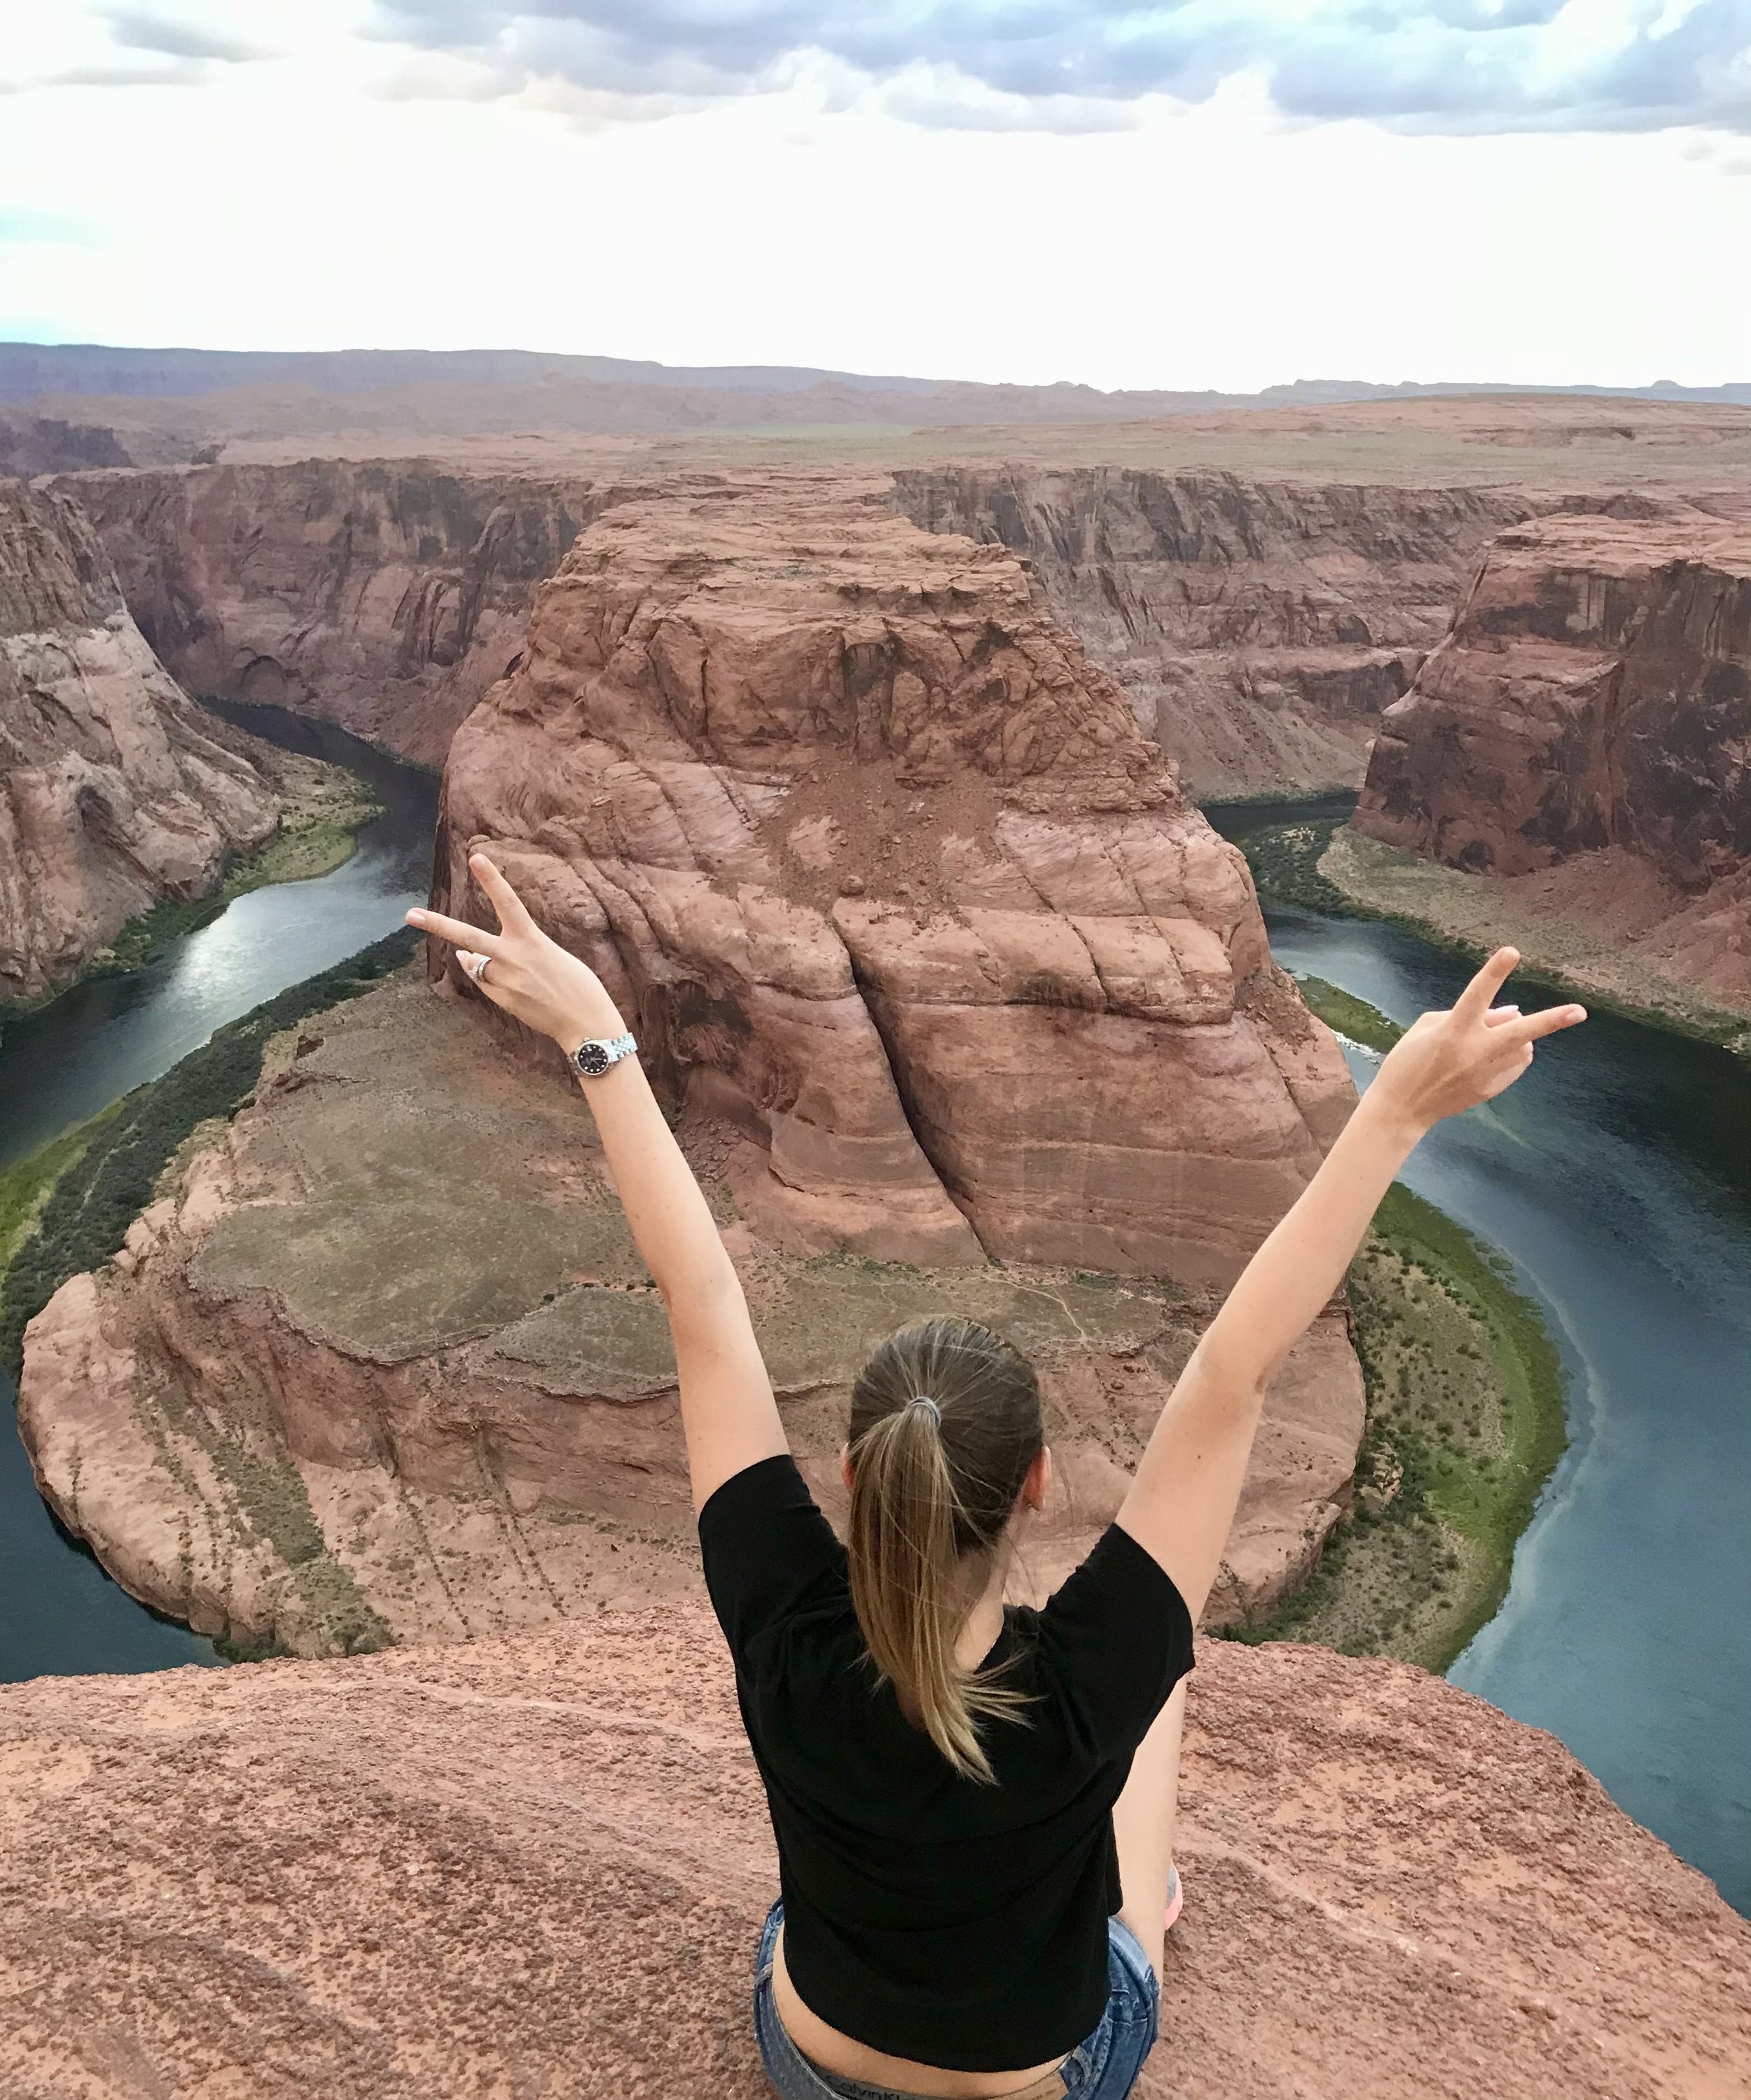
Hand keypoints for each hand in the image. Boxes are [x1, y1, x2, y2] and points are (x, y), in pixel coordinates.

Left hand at [407, 853, 624, 1051]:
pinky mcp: (502, 1000)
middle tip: (410, 915)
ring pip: (476, 963)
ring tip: (485, 959)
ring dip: (477, 959)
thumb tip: (468, 954)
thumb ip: (516, 950)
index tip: (476, 857)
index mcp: (532, 940)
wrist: (585, 1023)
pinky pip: (484, 982)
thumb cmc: (577, 985)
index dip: (491, 879)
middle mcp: (513, 958)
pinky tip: (504, 981)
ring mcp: (505, 981)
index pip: (507, 902)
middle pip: (468, 936)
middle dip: (437, 925)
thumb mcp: (551, 954)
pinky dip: (485, 976)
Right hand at [1368, 947, 1584, 1134]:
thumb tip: (1512, 1011)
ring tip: (1493, 1041)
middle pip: (1520, 1031)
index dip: (1495, 971)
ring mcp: (1486, 1072)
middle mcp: (1474, 1051)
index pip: (1477, 994)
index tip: (1512, 951)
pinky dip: (1510, 1056)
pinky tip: (1487, 1060)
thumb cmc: (1408, 1061)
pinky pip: (1515, 1064)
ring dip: (1518, 1037)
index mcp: (1452, 1030)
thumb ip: (1469, 1013)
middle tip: (1580, 1011)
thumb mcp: (1427, 1027)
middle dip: (1552, 1020)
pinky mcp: (1492, 1089)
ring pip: (1523, 1047)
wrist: (1403, 1108)